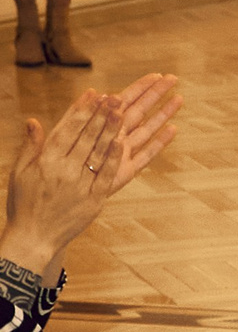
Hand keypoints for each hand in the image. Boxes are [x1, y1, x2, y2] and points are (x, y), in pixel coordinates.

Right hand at [0, 77, 178, 274]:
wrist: (33, 238)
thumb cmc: (24, 203)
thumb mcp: (19, 173)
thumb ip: (31, 146)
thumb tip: (34, 121)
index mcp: (45, 161)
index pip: (66, 130)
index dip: (80, 111)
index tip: (93, 93)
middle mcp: (62, 170)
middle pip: (86, 137)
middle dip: (100, 115)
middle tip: (115, 96)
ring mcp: (79, 184)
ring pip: (98, 152)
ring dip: (111, 131)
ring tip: (123, 111)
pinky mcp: (93, 199)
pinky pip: (107, 175)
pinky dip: (115, 158)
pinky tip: (124, 142)